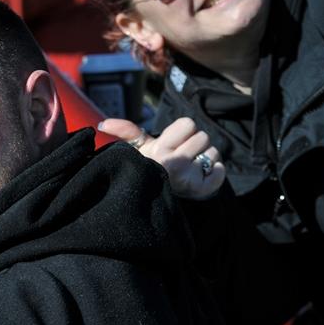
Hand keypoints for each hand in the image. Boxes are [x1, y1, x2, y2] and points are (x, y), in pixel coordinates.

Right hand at [98, 117, 225, 199]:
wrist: (152, 201)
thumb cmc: (148, 168)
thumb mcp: (137, 150)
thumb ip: (127, 131)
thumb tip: (103, 123)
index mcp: (160, 148)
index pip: (188, 123)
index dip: (184, 132)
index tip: (174, 143)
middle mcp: (174, 162)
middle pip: (203, 136)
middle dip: (196, 144)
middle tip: (183, 156)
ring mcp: (188, 177)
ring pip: (213, 153)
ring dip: (206, 159)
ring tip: (191, 168)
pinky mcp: (201, 190)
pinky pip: (220, 172)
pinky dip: (217, 173)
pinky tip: (203, 176)